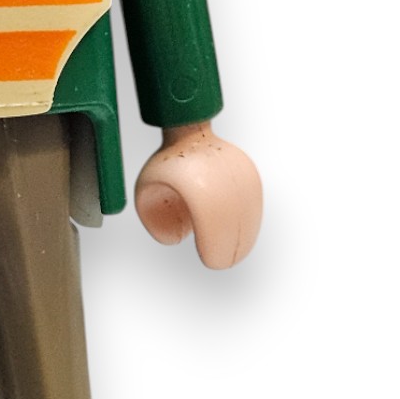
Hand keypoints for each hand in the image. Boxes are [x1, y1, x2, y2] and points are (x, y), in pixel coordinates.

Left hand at [134, 122, 261, 268]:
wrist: (190, 135)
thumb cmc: (166, 167)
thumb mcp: (146, 191)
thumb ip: (153, 220)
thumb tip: (174, 240)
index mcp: (192, 179)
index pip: (210, 221)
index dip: (212, 246)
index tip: (209, 262)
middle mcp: (219, 173)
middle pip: (232, 221)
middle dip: (229, 248)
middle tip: (221, 264)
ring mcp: (236, 171)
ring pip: (246, 213)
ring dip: (242, 238)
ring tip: (234, 255)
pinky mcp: (249, 172)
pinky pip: (253, 204)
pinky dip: (249, 223)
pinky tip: (244, 238)